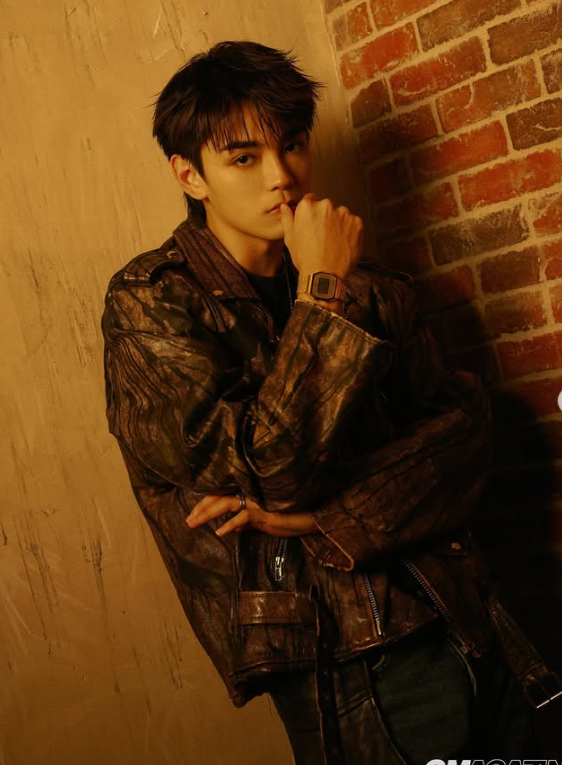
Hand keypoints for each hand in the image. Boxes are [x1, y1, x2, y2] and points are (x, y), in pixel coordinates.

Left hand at [186, 494, 317, 536]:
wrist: (314, 517)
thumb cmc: (292, 517)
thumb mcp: (265, 522)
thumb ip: (248, 523)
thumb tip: (231, 528)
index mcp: (250, 494)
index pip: (222, 495)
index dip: (205, 504)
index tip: (192, 515)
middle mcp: (252, 493)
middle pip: (219, 497)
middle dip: (201, 508)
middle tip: (188, 520)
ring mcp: (258, 500)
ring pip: (226, 502)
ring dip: (208, 513)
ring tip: (194, 523)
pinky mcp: (266, 510)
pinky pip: (244, 515)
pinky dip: (230, 523)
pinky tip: (220, 532)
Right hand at [280, 193, 362, 283]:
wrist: (324, 275)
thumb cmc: (306, 259)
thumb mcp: (290, 238)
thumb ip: (287, 218)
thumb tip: (285, 207)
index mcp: (307, 206)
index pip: (311, 201)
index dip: (311, 215)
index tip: (313, 225)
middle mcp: (326, 205)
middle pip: (327, 207)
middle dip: (326, 218)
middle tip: (322, 237)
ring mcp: (343, 213)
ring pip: (341, 215)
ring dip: (338, 224)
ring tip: (332, 242)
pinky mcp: (357, 223)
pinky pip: (353, 224)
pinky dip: (349, 231)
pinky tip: (341, 244)